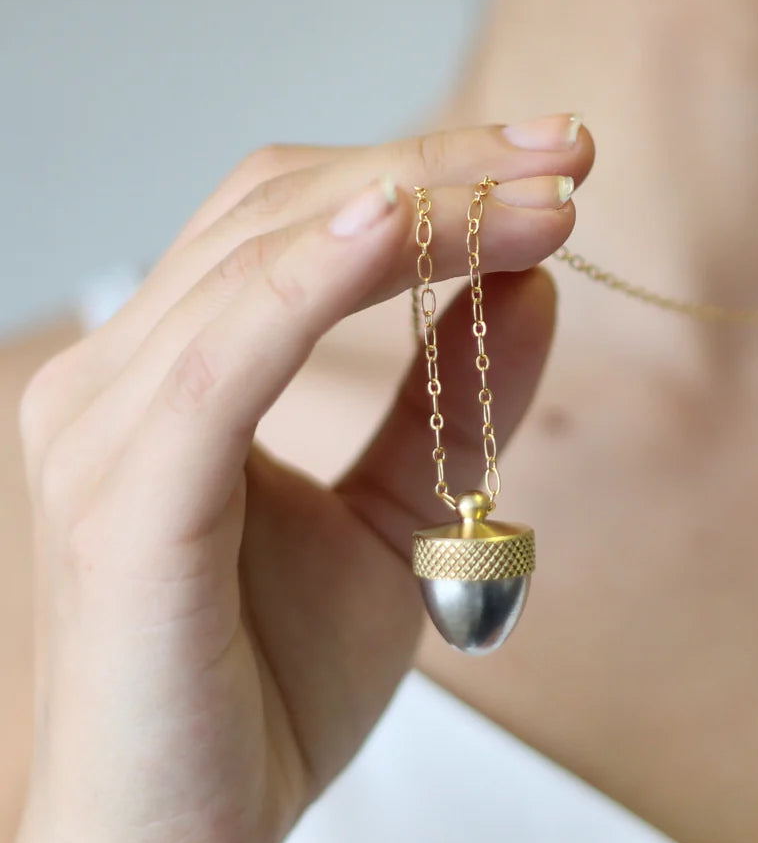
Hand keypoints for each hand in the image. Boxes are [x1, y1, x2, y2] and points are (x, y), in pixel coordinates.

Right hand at [15, 114, 593, 842]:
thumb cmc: (264, 692)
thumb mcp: (397, 524)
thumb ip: (448, 403)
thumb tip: (534, 288)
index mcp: (174, 374)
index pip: (295, 219)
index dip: (422, 173)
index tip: (553, 164)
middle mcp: (118, 377)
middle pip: (281, 207)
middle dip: (435, 166)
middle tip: (566, 150)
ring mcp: (106, 428)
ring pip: (262, 259)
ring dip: (409, 206)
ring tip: (536, 193)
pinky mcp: (120, 501)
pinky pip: (222, 356)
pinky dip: (310, 280)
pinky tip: (395, 224)